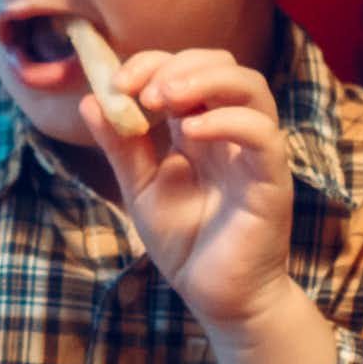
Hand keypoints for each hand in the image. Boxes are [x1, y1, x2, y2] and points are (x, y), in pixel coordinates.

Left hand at [82, 48, 298, 334]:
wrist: (218, 299)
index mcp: (200, 129)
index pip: (186, 70)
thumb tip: (90, 100)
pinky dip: (226, 121)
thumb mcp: (141, 189)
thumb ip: (121, 147)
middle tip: (140, 91)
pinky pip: (263, 134)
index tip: (116, 83)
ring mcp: (255, 153)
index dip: (151, 64)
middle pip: (223, 64)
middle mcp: (232, 132)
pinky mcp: (272, 180)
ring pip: (251, 87)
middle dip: (177, 64)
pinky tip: (190, 132)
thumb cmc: (187, 244)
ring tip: (163, 98)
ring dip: (204, 80)